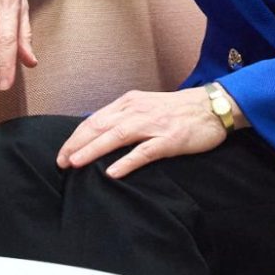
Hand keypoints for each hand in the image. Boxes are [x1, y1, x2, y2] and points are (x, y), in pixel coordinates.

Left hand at [57, 87, 247, 178]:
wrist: (213, 106)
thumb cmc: (179, 109)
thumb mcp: (147, 106)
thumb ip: (124, 117)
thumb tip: (98, 133)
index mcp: (130, 102)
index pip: (95, 119)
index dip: (76, 137)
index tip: (62, 154)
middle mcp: (138, 110)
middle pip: (100, 126)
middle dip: (77, 144)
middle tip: (61, 163)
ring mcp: (154, 124)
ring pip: (117, 136)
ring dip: (94, 150)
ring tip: (76, 163)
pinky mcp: (170, 139)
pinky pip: (144, 151)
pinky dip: (126, 162)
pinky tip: (112, 172)